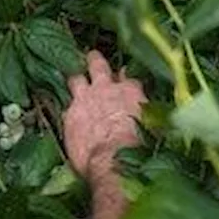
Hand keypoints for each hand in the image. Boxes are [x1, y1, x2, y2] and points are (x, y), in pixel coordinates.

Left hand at [63, 51, 145, 178]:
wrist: (112, 161)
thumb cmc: (139, 148)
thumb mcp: (152, 128)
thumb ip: (147, 116)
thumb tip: (151, 118)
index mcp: (130, 91)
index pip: (127, 77)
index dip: (124, 78)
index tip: (122, 78)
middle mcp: (106, 89)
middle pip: (97, 65)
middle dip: (95, 60)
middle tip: (91, 56)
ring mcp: (85, 99)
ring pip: (76, 80)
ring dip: (76, 81)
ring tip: (75, 80)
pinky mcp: (70, 115)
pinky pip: (66, 107)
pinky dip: (69, 110)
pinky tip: (68, 115)